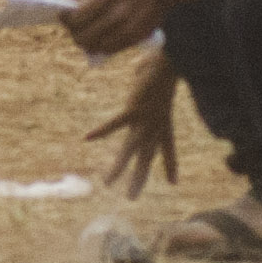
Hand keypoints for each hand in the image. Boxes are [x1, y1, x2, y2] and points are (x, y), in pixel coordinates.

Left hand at [62, 0, 168, 55]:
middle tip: (73, 25)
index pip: (76, 17)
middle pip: (84, 35)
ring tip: (85, 31)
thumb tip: (66, 5)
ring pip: (96, 46)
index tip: (64, 15)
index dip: (65, 18)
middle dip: (74, 31)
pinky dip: (101, 45)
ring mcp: (128, 28)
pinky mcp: (137, 37)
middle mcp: (118, 14)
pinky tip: (99, 35)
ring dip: (86, 41)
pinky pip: (110, 49)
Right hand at [86, 46, 180, 198]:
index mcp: (164, 122)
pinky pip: (115, 123)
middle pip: (146, 158)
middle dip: (139, 179)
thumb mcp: (158, 78)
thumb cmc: (162, 66)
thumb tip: (139, 66)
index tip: (173, 182)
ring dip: (119, 167)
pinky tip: (88, 138)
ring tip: (108, 183)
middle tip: (131, 199)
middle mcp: (154, 126)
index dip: (170, 165)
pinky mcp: (133, 109)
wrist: (169, 62)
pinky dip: (102, 130)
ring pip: (130, 149)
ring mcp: (144, 120)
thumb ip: (146, 76)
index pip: (170, 148)